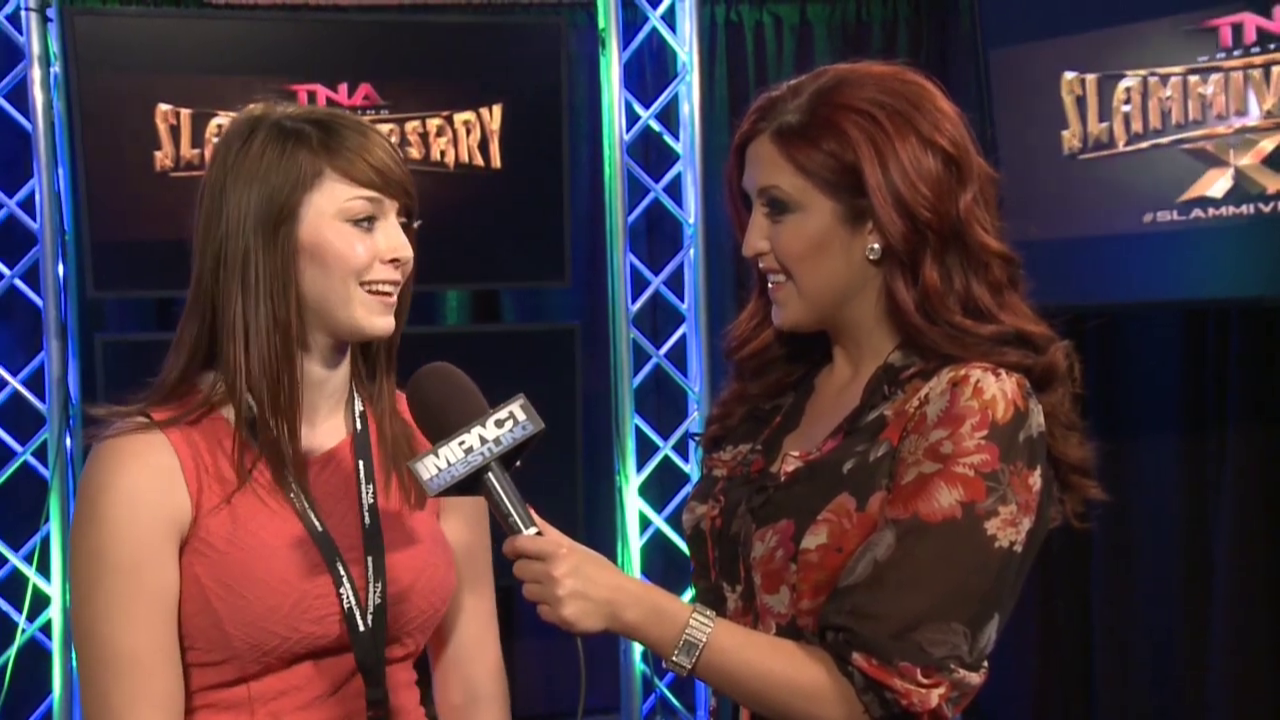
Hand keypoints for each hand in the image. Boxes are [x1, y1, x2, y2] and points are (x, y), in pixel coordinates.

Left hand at [502, 509, 633, 634]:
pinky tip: (565, 604)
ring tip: (558, 589)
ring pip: (527, 591)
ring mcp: (554, 596)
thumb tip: (527, 510)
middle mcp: (553, 573)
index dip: (511, 547)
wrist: (621, 602)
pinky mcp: (557, 617)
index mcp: (559, 551)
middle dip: (528, 570)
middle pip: (518, 570)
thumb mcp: (576, 547)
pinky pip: (540, 610)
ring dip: (538, 590)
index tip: (513, 550)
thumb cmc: (600, 571)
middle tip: (544, 572)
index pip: (519, 544)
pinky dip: (549, 608)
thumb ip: (548, 532)